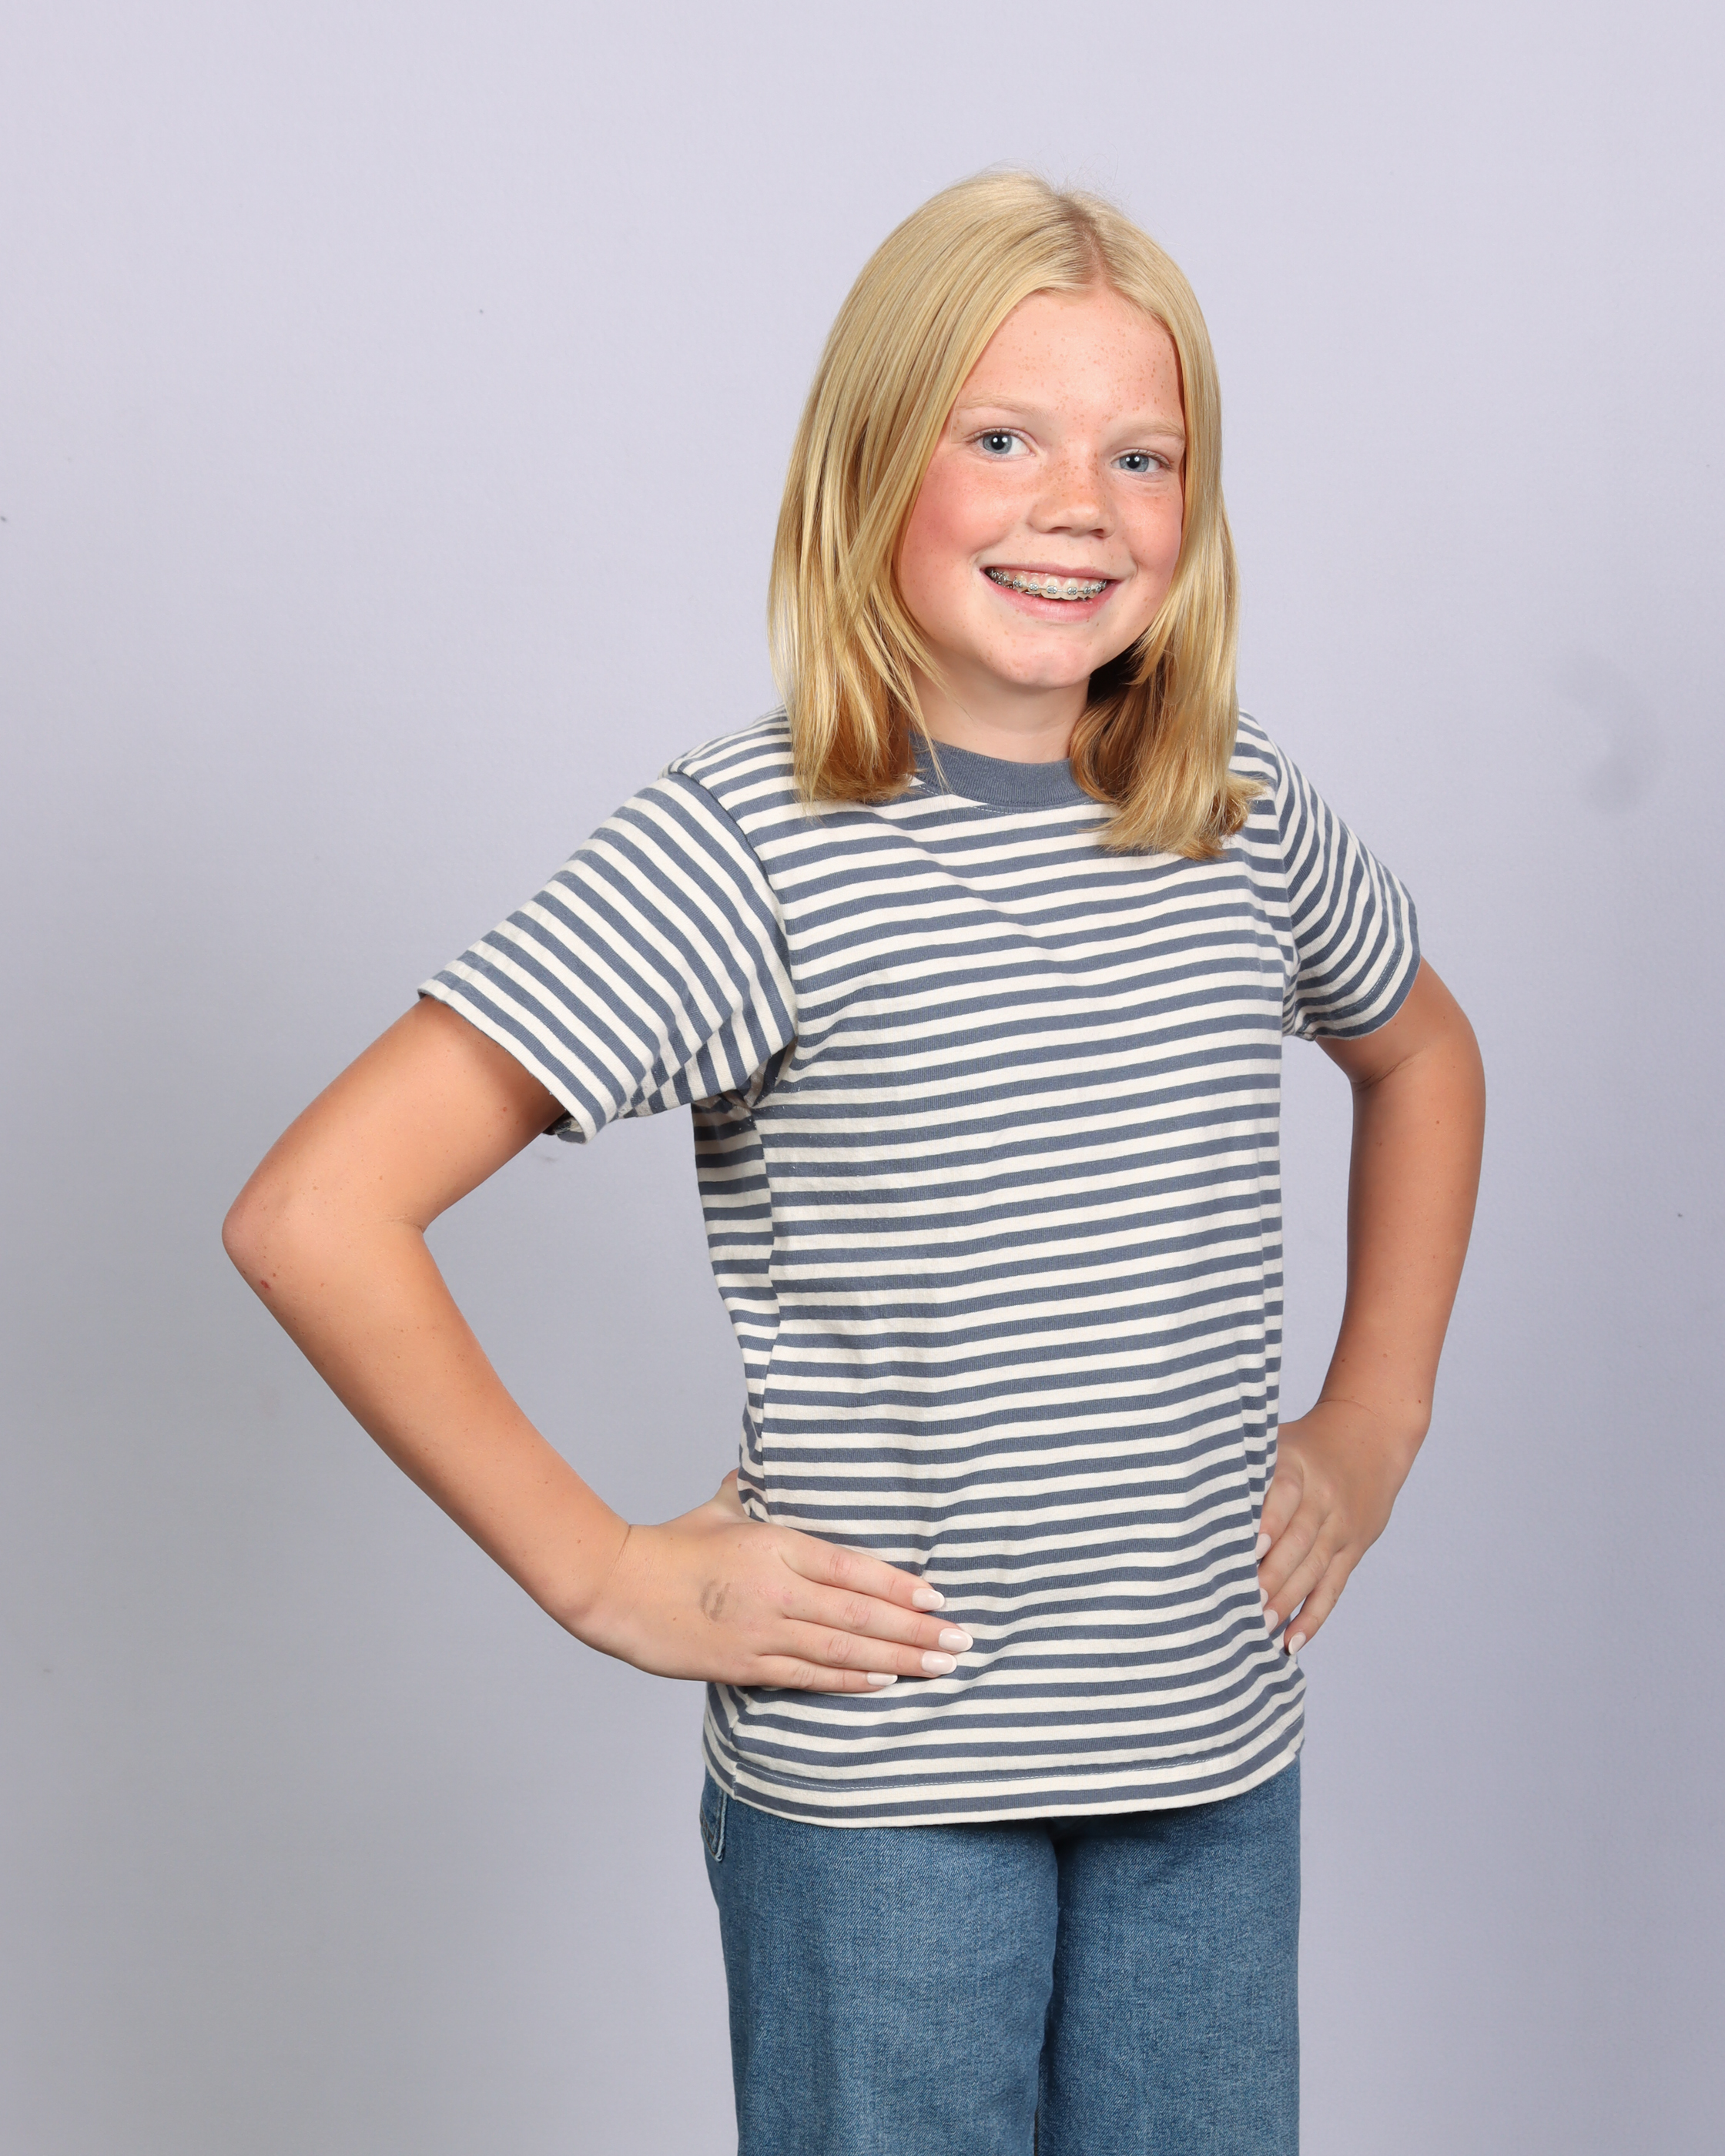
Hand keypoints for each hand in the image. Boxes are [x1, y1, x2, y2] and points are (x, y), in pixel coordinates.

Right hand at [572, 1472, 972, 1691]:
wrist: (616, 1588)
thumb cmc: (669, 1546)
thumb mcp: (720, 1510)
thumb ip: (753, 1491)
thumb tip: (768, 1468)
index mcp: (776, 1545)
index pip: (853, 1567)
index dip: (899, 1585)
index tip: (938, 1596)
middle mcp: (777, 1589)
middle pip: (860, 1613)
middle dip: (917, 1630)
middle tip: (962, 1640)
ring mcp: (762, 1630)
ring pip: (844, 1649)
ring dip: (897, 1659)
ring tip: (940, 1665)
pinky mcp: (745, 1664)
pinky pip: (808, 1675)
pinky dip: (850, 1680)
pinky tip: (885, 1681)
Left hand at [1256, 1400, 1418, 1655]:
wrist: (1369, 1438)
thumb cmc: (1302, 1445)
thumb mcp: (1276, 1440)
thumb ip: (1244, 1467)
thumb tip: (1189, 1496)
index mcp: (1298, 1466)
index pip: (1283, 1495)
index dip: (1268, 1523)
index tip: (1247, 1550)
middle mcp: (1323, 1498)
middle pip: (1299, 1542)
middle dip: (1272, 1576)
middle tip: (1244, 1604)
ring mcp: (1340, 1527)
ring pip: (1314, 1570)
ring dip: (1287, 1602)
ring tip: (1259, 1628)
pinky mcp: (1353, 1550)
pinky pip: (1333, 1588)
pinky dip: (1313, 1617)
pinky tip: (1292, 1642)